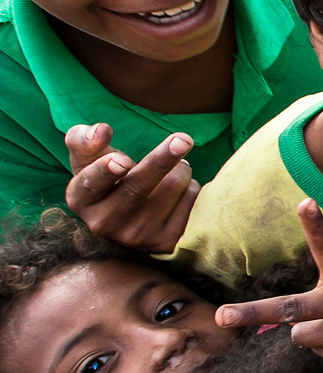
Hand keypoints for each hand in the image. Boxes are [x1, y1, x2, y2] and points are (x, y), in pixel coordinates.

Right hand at [64, 124, 197, 252]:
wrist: (131, 218)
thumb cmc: (108, 178)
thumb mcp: (89, 159)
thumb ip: (84, 140)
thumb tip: (100, 130)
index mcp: (81, 200)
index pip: (91, 183)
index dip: (105, 171)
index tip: (120, 161)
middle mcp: (105, 223)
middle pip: (138, 186)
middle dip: (162, 159)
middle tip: (183, 139)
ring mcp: (136, 236)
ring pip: (171, 187)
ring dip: (180, 168)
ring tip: (173, 169)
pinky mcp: (165, 242)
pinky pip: (190, 199)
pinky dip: (191, 185)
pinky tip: (180, 190)